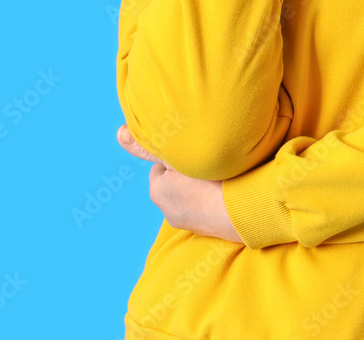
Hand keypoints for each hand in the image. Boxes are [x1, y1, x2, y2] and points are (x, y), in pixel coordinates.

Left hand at [116, 124, 243, 243]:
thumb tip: (119, 133)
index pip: (162, 165)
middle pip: (177, 181)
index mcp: (159, 191)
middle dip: (189, 172)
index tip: (193, 149)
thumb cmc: (209, 178)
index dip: (177, 154)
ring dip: (203, 185)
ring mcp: (192, 223)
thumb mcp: (174, 155)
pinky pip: (209, 207)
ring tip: (221, 174)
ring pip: (193, 195)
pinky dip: (215, 198)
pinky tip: (228, 190)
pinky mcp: (212, 230)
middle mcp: (170, 211)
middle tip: (208, 160)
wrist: (244, 210)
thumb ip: (147, 146)